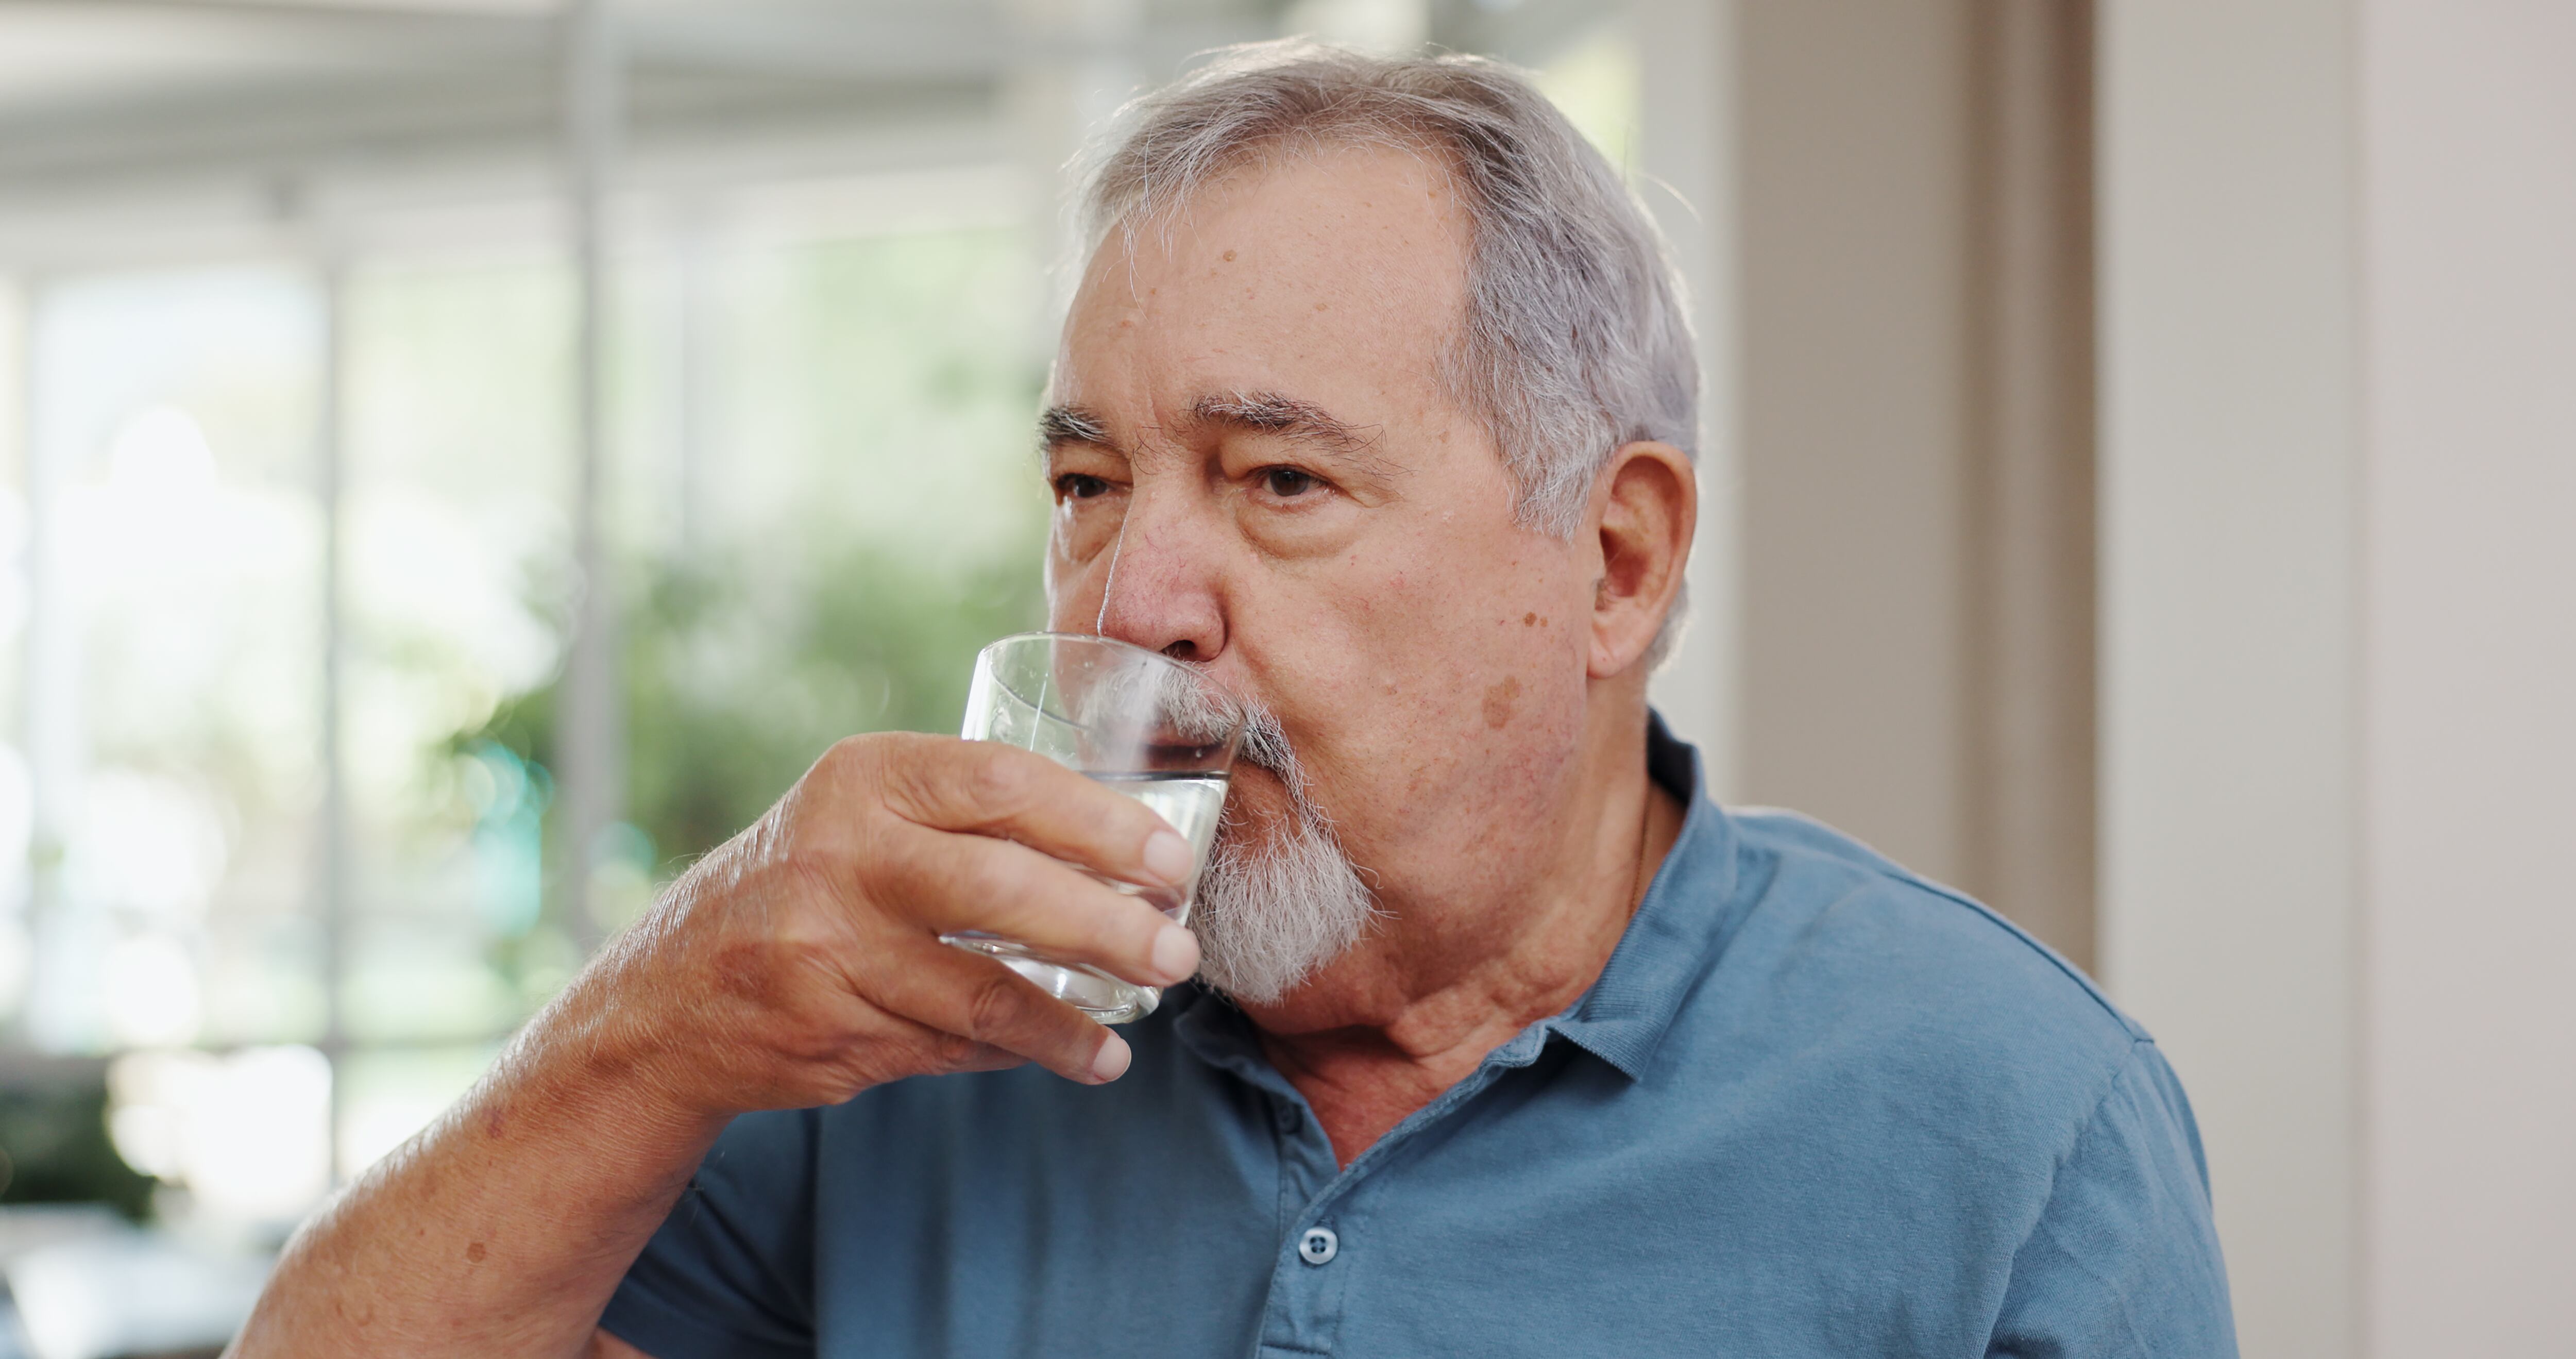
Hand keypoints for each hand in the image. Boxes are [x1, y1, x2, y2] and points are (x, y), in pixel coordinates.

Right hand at [554, 732, 1202, 1118]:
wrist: (671, 991)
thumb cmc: (811, 882)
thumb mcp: (864, 814)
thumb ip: (967, 817)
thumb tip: (1124, 855)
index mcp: (866, 779)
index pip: (1004, 784)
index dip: (1101, 822)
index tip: (1170, 862)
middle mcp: (841, 856)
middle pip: (1001, 889)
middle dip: (1106, 925)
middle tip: (1177, 953)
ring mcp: (827, 950)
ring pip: (981, 993)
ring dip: (1070, 1022)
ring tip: (1131, 1034)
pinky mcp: (828, 1031)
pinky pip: (949, 1046)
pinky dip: (1018, 1053)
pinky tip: (1070, 1054)